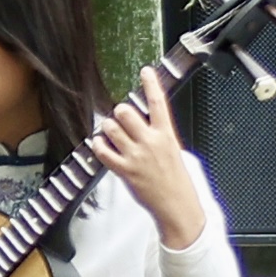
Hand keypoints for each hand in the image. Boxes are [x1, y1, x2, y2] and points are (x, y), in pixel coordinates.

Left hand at [93, 83, 217, 249]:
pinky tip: (101, 146)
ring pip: (111, 128)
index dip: (151, 84)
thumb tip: (148, 120)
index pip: (158, 102)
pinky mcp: (124, 171)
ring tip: (112, 133)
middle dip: (120, 111)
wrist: (177, 205)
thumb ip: (160, 134)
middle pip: (126, 112)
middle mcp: (150, 142)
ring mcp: (136, 156)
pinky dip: (98, 146)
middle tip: (122, 118)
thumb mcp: (175, 150)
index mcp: (166, 135)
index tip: (145, 71)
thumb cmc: (176, 180)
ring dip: (108, 128)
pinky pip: (103, 151)